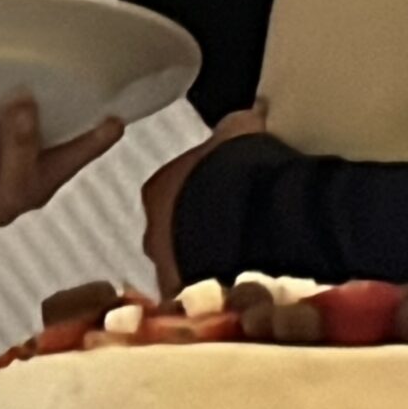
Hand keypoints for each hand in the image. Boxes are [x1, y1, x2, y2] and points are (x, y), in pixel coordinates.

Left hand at [141, 104, 267, 298]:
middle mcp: (153, 232)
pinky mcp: (187, 300)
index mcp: (159, 190)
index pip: (170, 194)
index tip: (220, 199)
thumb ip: (239, 124)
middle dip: (197, 235)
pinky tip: (244, 290)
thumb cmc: (237, 172)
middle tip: (233, 234)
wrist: (248, 222)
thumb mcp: (241, 134)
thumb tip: (255, 108)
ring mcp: (167, 270)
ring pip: (185, 269)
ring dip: (207, 267)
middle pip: (172, 235)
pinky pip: (201, 297)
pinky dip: (217, 294)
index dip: (196, 197)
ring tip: (245, 264)